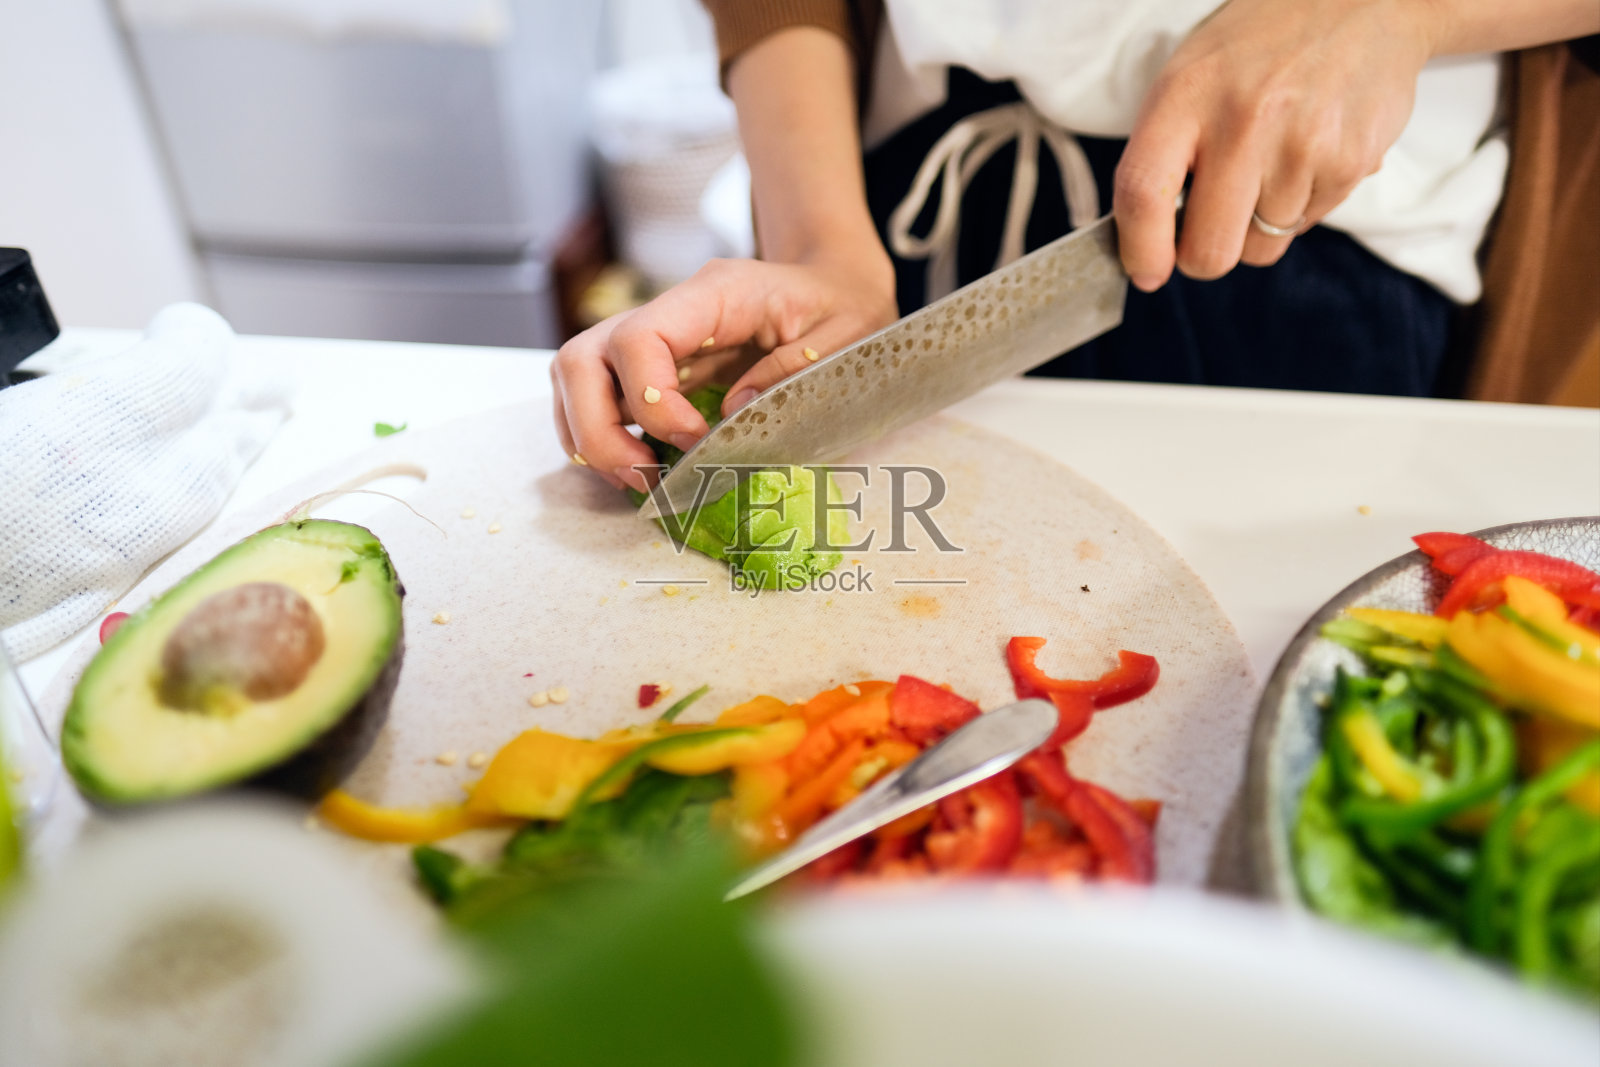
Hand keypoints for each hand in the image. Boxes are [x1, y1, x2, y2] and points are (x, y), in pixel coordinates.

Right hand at [551, 252, 895, 490]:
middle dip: (598, 430)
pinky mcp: (649, 366)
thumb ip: (792, 369)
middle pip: (580, 358)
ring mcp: (649, 337)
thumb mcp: (846, 332)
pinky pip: (596, 396)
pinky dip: (602, 435)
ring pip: (574, 378)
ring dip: (591, 437)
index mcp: (712, 293)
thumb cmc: (842, 304)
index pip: (638, 338)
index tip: (694, 440)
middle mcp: (667, 311)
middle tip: (645, 477)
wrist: (833, 283)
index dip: (651, 400)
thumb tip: (733, 413)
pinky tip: (640, 463)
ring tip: (640, 477)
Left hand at [1113, 0, 1438, 289]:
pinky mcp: (1349, 164)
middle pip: (1209, 251)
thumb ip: (1163, 152)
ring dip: (1258, 225)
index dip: (1140, 250)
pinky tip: (1307, 154)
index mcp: (1186, 95)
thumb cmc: (1262, 45)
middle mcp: (1242, 123)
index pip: (1142, 196)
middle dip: (1205, 256)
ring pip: (1260, 248)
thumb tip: (1147, 238)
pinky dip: (1301, 206)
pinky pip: (1306, 227)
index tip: (1146, 272)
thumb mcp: (1191, 75)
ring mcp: (1300, 147)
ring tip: (1271, 164)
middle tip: (1211, 228)